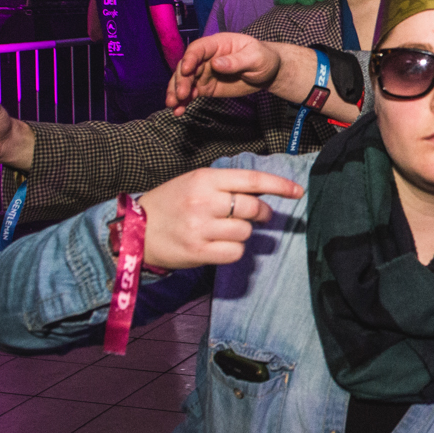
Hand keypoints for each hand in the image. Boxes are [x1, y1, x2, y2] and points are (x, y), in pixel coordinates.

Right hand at [137, 167, 302, 268]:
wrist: (135, 230)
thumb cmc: (171, 204)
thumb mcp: (195, 183)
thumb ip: (226, 185)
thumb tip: (263, 192)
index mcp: (204, 179)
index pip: (251, 179)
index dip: (279, 185)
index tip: (298, 191)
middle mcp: (203, 201)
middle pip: (253, 208)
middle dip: (261, 213)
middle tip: (257, 215)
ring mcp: (200, 228)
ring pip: (245, 232)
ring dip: (242, 232)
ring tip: (223, 230)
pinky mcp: (198, 251)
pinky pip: (235, 253)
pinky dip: (233, 250)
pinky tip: (218, 245)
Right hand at [166, 32, 281, 113]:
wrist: (268, 73)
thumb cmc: (264, 58)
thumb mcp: (255, 57)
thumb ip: (236, 61)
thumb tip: (216, 64)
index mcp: (217, 44)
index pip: (198, 49)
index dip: (190, 58)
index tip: (186, 71)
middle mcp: (206, 57)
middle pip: (187, 66)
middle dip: (181, 80)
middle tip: (180, 95)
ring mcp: (204, 72)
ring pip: (185, 81)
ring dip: (176, 92)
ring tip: (173, 106)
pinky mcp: (206, 87)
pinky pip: (191, 93)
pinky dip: (183, 101)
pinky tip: (178, 111)